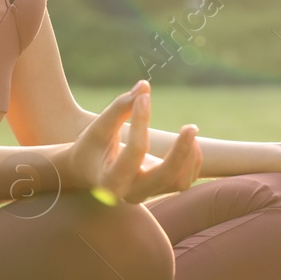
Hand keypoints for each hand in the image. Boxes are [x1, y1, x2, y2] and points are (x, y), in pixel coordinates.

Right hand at [62, 80, 201, 202]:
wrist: (88, 172)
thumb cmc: (92, 147)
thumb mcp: (98, 128)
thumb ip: (119, 108)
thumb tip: (144, 86)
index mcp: (110, 181)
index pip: (134, 152)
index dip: (141, 122)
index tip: (143, 97)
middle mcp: (131, 193)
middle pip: (166, 177)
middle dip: (180, 152)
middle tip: (190, 127)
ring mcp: (148, 193)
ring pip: (180, 182)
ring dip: (188, 156)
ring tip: (188, 130)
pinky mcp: (160, 189)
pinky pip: (185, 180)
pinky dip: (192, 161)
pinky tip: (188, 140)